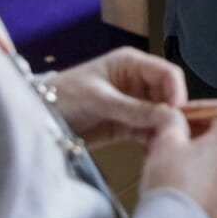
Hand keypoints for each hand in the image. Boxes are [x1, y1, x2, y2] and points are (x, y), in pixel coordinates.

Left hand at [48, 47, 188, 146]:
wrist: (36, 118)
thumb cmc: (64, 97)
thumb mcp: (99, 100)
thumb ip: (134, 109)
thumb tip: (170, 117)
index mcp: (132, 64)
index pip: (167, 73)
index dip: (177, 92)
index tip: (180, 115)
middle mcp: (137, 82)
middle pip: (168, 95)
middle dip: (174, 114)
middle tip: (178, 136)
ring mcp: (133, 104)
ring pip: (161, 115)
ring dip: (165, 130)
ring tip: (169, 147)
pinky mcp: (127, 126)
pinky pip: (148, 132)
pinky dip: (154, 141)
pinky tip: (157, 153)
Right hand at [139, 107, 216, 217]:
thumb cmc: (172, 180)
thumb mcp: (166, 142)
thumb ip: (172, 120)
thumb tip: (173, 115)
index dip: (198, 108)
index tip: (177, 114)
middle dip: (198, 129)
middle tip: (172, 133)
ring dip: (200, 150)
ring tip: (172, 154)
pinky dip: (205, 169)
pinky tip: (181, 174)